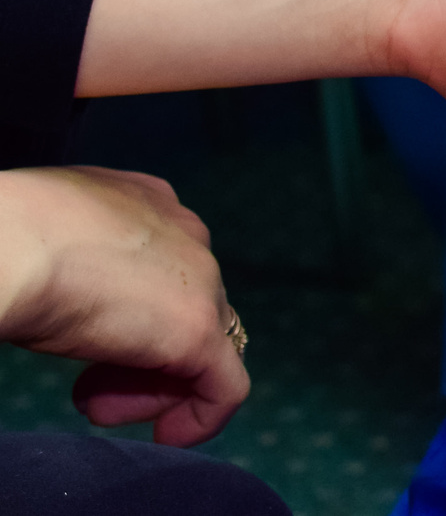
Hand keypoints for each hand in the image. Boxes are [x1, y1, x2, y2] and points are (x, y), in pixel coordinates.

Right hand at [0, 168, 247, 444]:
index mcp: (151, 206)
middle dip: (139, 359)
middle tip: (89, 392)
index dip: (129, 318)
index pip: (164, 271)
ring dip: (152, 389)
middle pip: (185, 310)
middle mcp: (187, 236)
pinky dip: (202, 417)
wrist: (15, 242)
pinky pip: (226, 386)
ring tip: (97, 407)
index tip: (88, 349)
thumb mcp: (54, 243)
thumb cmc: (14, 241)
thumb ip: (80, 261)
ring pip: (206, 346)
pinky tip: (168, 437)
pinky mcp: (200, 330)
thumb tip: (74, 298)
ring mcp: (201, 282)